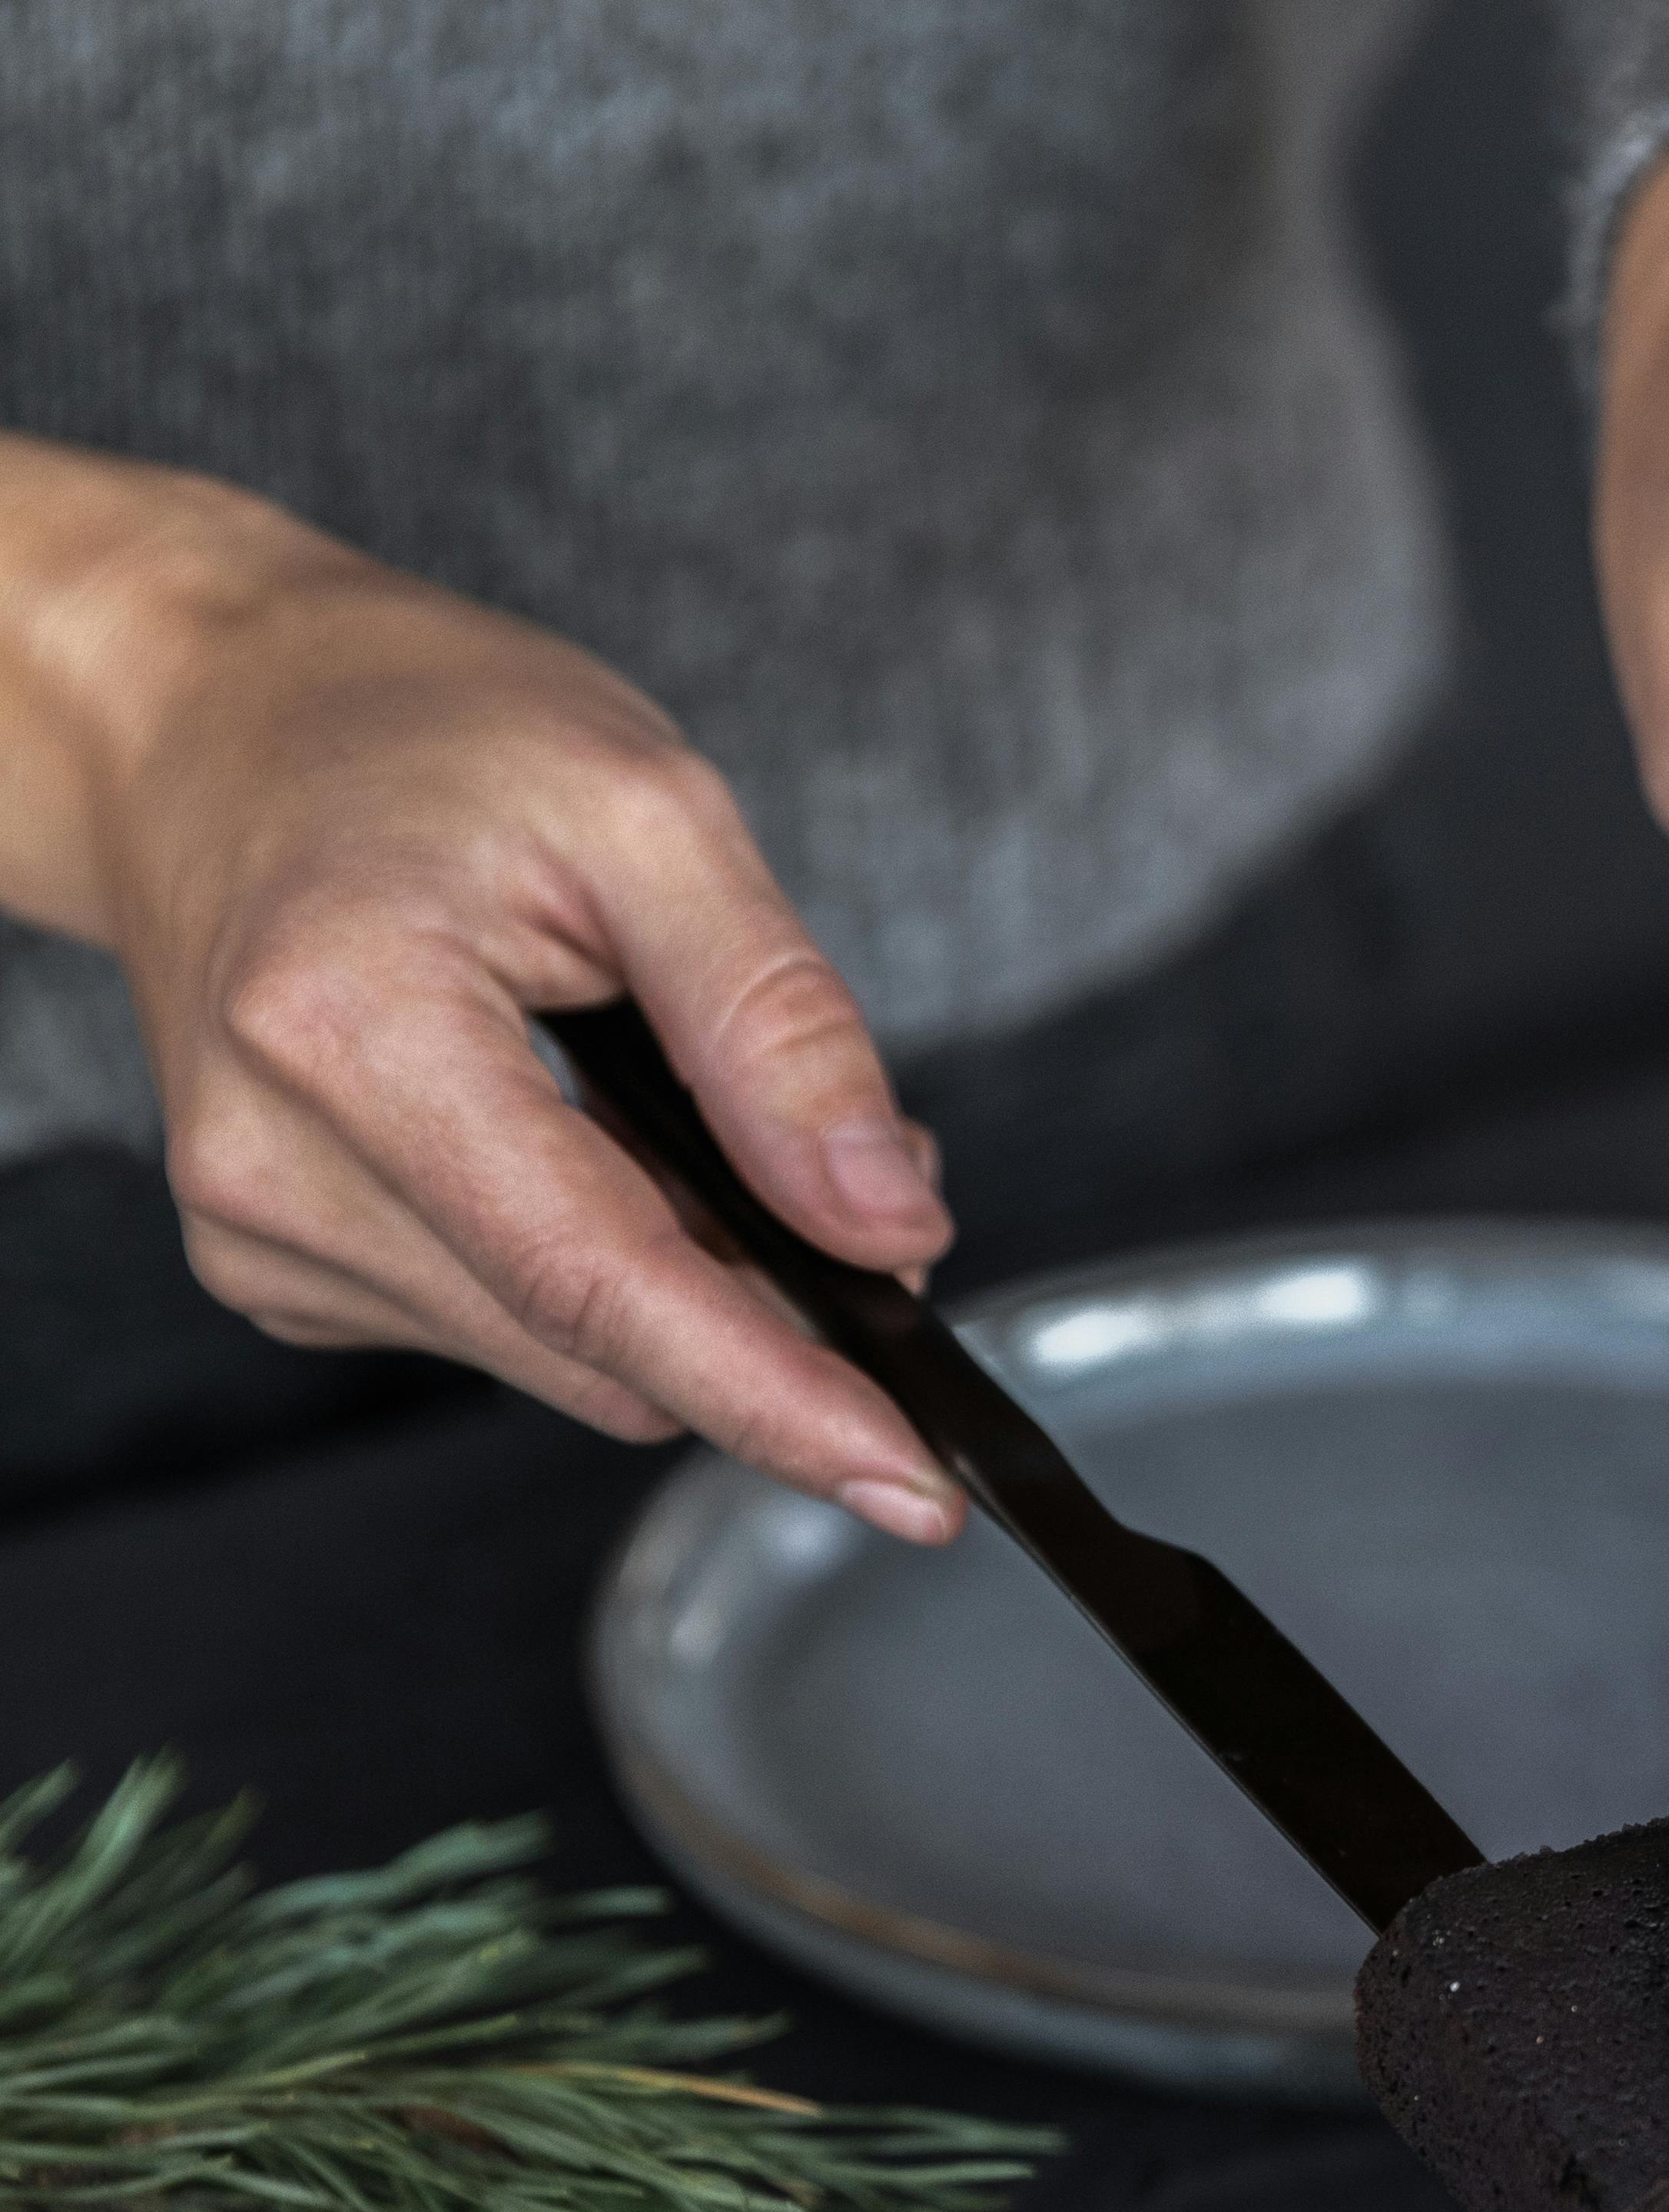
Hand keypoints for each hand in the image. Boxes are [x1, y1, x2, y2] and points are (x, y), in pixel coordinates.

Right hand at [0, 435, 963, 1534]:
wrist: (209, 725)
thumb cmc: (412, 733)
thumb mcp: (645, 810)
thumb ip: (777, 1026)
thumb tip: (890, 1224)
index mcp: (347, 1031)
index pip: (600, 1284)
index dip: (776, 1400)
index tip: (917, 1486)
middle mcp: (274, 1167)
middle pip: (597, 1347)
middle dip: (766, 1315)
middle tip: (862, 1189)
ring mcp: (262, 1232)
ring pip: (567, 1357)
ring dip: (684, 1284)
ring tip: (702, 1120)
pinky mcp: (280, 1265)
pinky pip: (507, 1323)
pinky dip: (597, 1266)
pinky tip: (595, 1143)